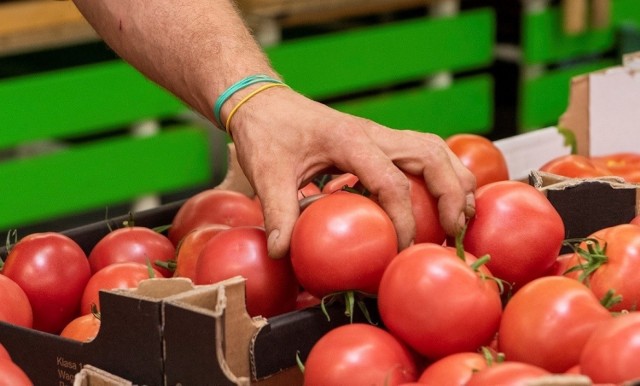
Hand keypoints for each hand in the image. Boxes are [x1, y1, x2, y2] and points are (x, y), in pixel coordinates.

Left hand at [225, 86, 475, 258]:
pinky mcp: (379, 140)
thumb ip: (277, 211)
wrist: (264, 101)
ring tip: (463, 215)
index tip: (402, 249)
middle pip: (431, 155)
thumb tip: (283, 251)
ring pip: (435, 149)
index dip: (404, 220)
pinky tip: (443, 196)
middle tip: (455, 230)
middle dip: (451, 194)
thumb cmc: (267, 130)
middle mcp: (373, 133)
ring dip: (455, 180)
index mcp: (350, 140)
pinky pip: (423, 151)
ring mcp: (380, 134)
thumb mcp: (266, 172)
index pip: (391, 182)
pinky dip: (442, 173)